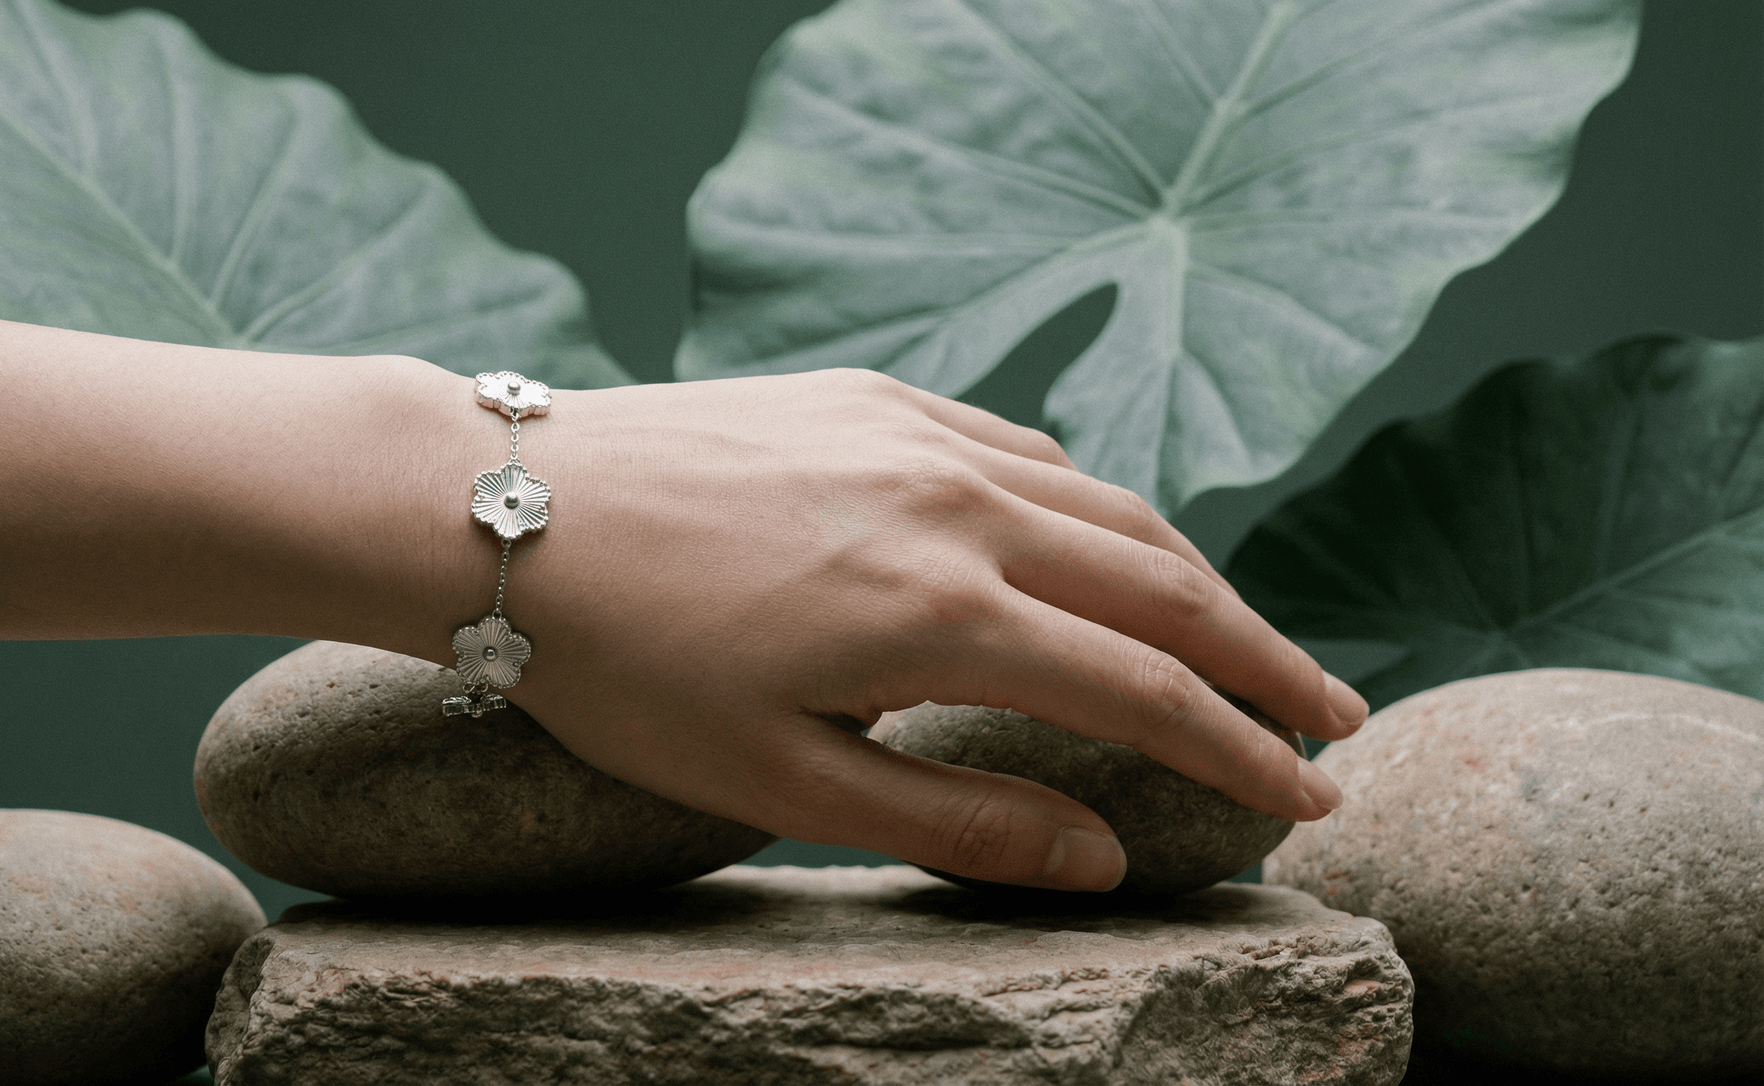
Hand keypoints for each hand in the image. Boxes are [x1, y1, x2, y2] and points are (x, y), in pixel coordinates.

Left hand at [494, 369, 1365, 890]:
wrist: (506, 512)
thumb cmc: (625, 668)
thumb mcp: (780, 782)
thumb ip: (955, 825)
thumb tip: (1102, 859)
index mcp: (944, 614)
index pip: (1147, 693)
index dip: (1244, 754)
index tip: (1316, 799)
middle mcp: (959, 505)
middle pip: (1166, 584)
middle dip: (1266, 661)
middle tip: (1337, 720)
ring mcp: (920, 433)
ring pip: (1109, 506)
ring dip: (1195, 578)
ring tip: (1247, 639)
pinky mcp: (874, 395)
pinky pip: (1026, 447)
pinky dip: (1093, 505)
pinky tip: (1104, 541)